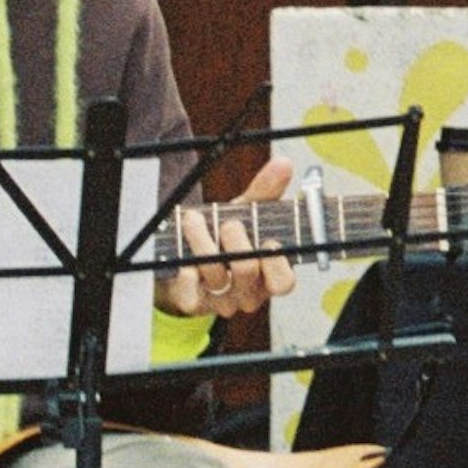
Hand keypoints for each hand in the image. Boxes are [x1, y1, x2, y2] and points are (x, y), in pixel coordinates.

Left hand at [160, 154, 294, 320]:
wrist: (188, 259)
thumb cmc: (226, 237)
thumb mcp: (247, 215)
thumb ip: (265, 192)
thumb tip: (283, 164)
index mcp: (268, 277)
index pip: (283, 283)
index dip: (277, 264)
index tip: (270, 240)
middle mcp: (247, 294)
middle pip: (247, 272)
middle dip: (236, 240)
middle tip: (228, 223)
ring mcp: (221, 301)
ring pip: (215, 275)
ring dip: (202, 241)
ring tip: (193, 219)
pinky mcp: (194, 303)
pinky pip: (190, 290)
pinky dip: (185, 268)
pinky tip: (183, 251)